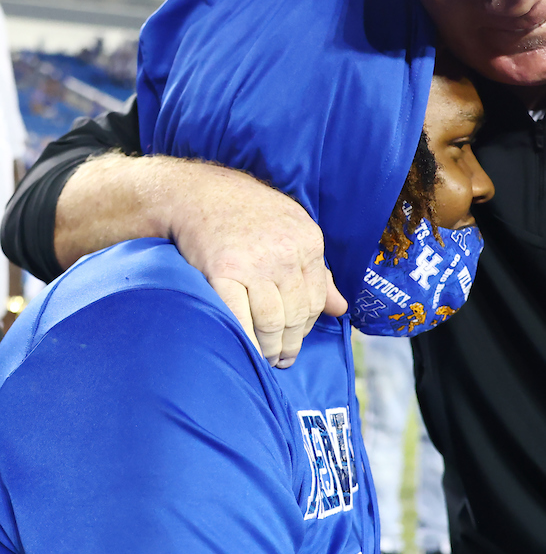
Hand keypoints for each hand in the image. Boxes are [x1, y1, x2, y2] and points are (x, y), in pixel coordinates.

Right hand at [164, 162, 346, 366]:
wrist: (197, 193)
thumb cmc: (247, 213)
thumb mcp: (293, 229)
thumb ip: (318, 271)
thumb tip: (341, 310)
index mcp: (309, 242)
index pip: (317, 299)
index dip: (307, 327)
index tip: (296, 340)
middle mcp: (286, 253)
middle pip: (297, 315)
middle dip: (291, 344)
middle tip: (283, 360)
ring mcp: (255, 264)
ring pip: (272, 322)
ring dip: (270, 348)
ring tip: (266, 359)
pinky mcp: (223, 272)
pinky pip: (240, 318)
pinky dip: (246, 340)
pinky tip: (247, 350)